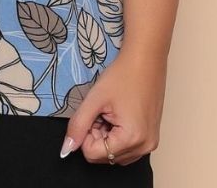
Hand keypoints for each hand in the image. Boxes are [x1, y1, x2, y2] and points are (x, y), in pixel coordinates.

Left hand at [60, 48, 166, 164]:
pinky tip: (120, 115)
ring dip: (107, 136)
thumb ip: (78, 125)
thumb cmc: (122, 75)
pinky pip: (126, 148)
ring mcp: (149, 144)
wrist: (145, 60)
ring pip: (114, 154)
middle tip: (102, 111)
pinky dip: (117, 136)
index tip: (94, 113)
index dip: (86, 134)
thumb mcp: (95, 99)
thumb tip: (66, 150)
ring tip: (111, 112)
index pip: (93, 154)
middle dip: (97, 135)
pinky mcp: (151, 138)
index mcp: (131, 140)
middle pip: (105, 156)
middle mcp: (144, 148)